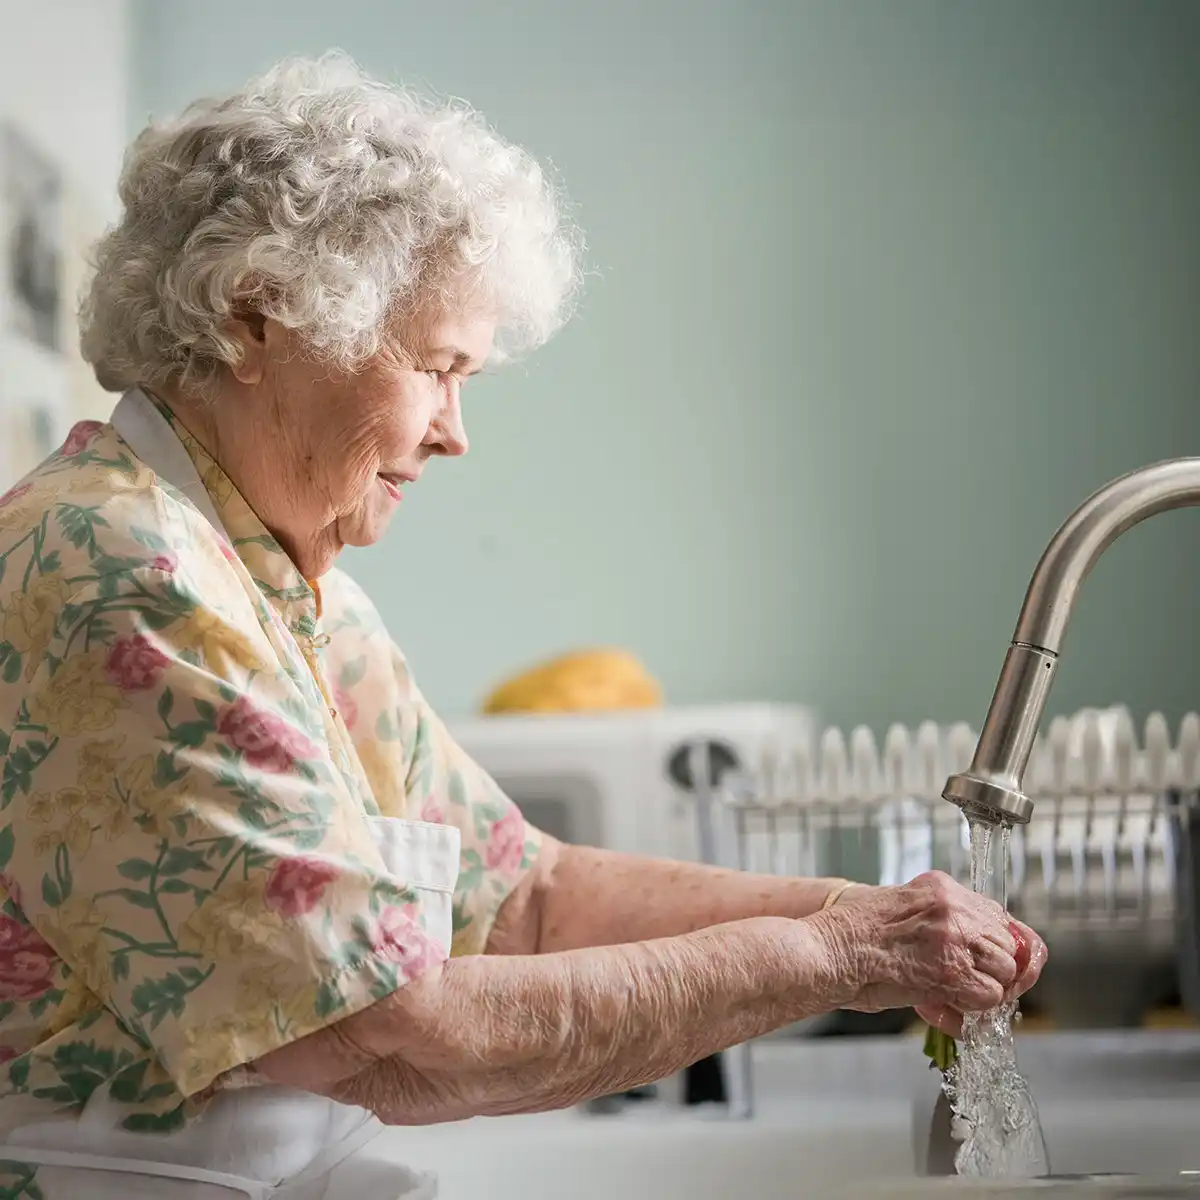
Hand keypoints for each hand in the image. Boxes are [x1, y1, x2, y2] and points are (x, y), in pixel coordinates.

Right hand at [814, 870, 1046, 1033]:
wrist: (828, 950)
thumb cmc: (852, 935)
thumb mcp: (899, 912)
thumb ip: (937, 926)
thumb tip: (972, 959)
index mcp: (939, 887)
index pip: (996, 915)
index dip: (1000, 944)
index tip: (996, 963)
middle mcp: (952, 905)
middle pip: (1007, 942)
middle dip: (997, 968)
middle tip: (975, 986)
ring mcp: (954, 935)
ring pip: (1005, 969)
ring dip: (987, 988)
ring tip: (958, 996)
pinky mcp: (952, 969)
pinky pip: (990, 995)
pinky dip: (975, 1007)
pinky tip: (950, 1005)